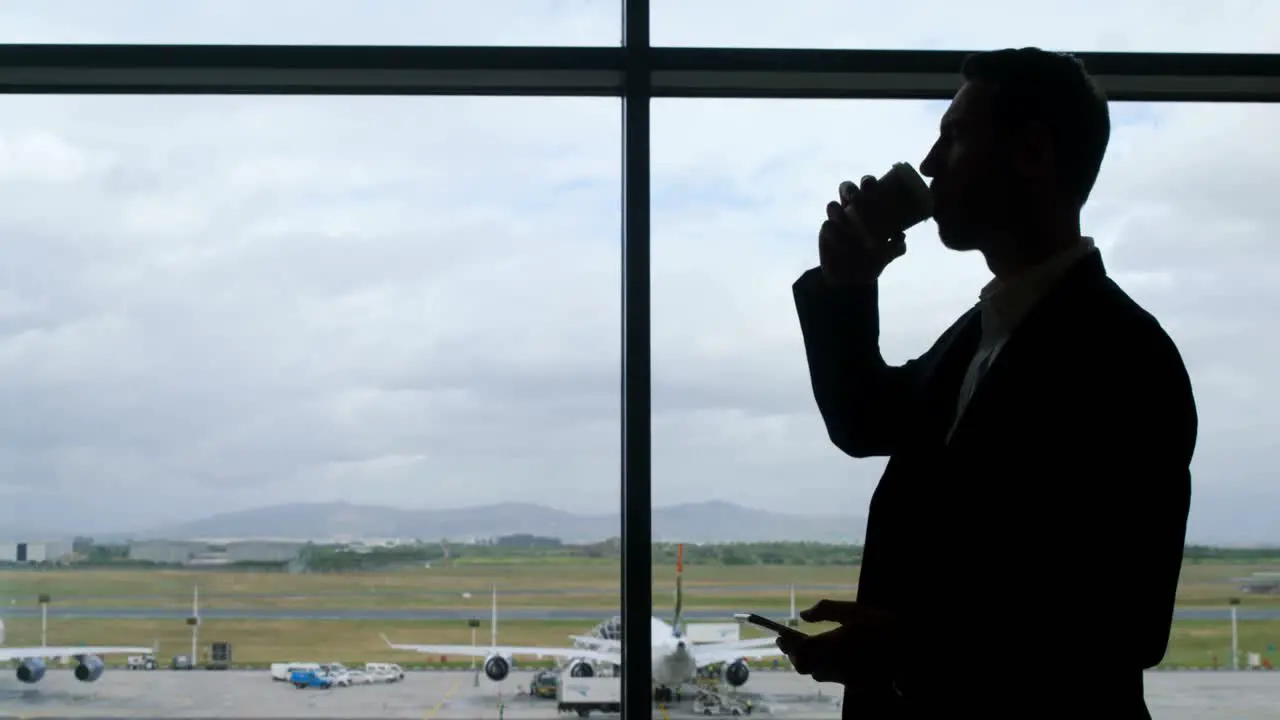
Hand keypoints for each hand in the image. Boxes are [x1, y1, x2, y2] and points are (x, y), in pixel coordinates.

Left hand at [777, 600, 896, 684]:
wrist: (910, 648)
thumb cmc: (881, 625)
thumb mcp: (854, 610)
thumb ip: (826, 610)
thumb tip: (803, 615)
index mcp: (834, 644)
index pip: (799, 650)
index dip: (786, 644)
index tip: (781, 636)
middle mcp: (836, 664)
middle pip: (803, 667)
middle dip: (795, 655)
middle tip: (792, 643)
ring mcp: (846, 678)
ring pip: (817, 674)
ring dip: (811, 663)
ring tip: (812, 648)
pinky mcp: (855, 685)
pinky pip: (833, 678)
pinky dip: (828, 668)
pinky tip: (834, 657)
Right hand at [819, 175, 907, 285]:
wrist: (852, 280)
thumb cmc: (871, 261)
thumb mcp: (887, 255)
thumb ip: (897, 247)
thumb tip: (901, 236)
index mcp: (867, 209)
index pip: (866, 187)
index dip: (868, 182)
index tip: (874, 188)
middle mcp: (850, 211)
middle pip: (846, 188)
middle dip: (851, 189)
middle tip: (859, 199)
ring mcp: (836, 222)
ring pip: (832, 205)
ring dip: (839, 211)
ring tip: (847, 223)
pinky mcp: (825, 234)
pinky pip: (827, 226)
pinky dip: (835, 233)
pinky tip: (844, 244)